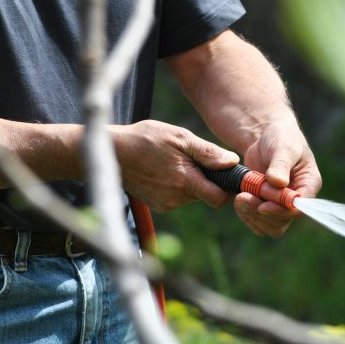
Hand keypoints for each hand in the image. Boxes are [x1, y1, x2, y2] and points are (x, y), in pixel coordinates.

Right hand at [112, 120, 238, 211]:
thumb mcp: (179, 137)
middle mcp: (177, 198)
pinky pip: (179, 197)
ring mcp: (166, 203)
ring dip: (191, 180)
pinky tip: (164, 170)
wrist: (112, 152)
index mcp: (185, 182)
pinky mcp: (158, 205)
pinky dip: (178, 185)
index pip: (219, 199)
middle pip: (206, 194)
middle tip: (192, 158)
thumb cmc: (146, 139)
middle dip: (206, 179)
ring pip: (192, 195)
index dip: (227, 188)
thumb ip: (207, 152)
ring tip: (174, 161)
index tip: (227, 174)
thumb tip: (232, 162)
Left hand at [234, 122, 321, 236]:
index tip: (263, 206)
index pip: (300, 209)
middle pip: (283, 222)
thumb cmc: (279, 137)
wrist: (264, 136)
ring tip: (240, 197)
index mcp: (309, 184)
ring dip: (252, 216)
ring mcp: (280, 205)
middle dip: (262, 213)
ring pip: (270, 226)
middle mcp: (296, 199)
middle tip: (244, 197)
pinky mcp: (265, 206)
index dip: (282, 211)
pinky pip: (257, 222)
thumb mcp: (282, 147)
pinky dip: (246, 215)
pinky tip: (238, 199)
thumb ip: (280, 165)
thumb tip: (278, 182)